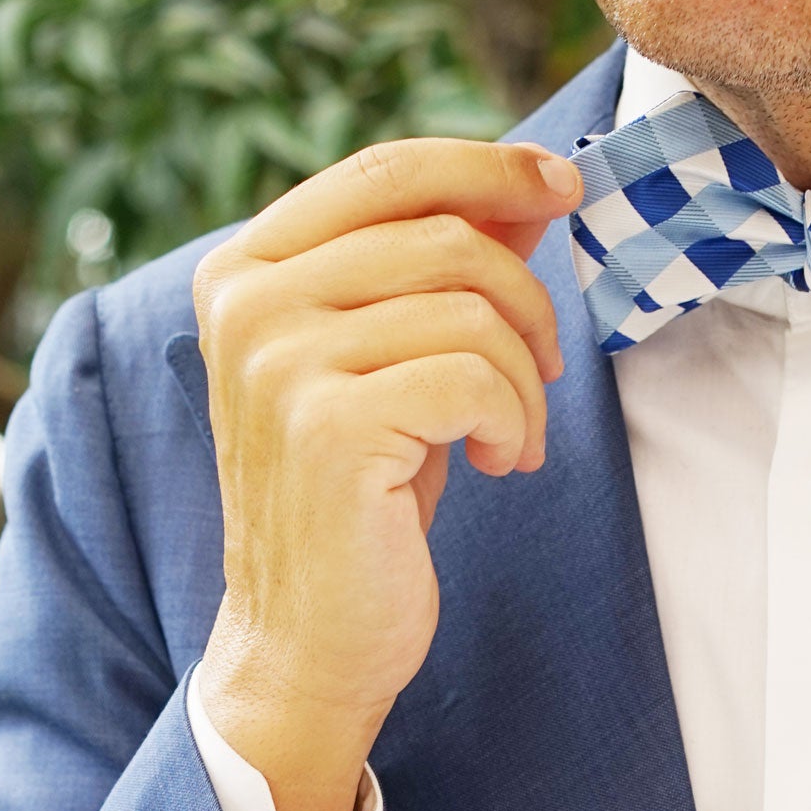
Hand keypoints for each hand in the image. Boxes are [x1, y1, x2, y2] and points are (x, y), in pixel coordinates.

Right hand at [192, 137, 582, 810]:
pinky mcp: (329, 426)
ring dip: (525, 378)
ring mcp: (281, 361)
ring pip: (469, 306)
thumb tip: (530, 186)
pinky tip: (498, 465)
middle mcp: (250, 301)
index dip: (488, 167)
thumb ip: (437, 273)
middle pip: (443, 233)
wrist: (307, 643)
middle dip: (526, 302)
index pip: (386, 170)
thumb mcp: (397, 366)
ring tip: (511, 438)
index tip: (562, 187)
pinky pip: (474, 377)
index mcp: (247, 269)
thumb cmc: (361, 507)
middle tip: (546, 373)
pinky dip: (512, 420)